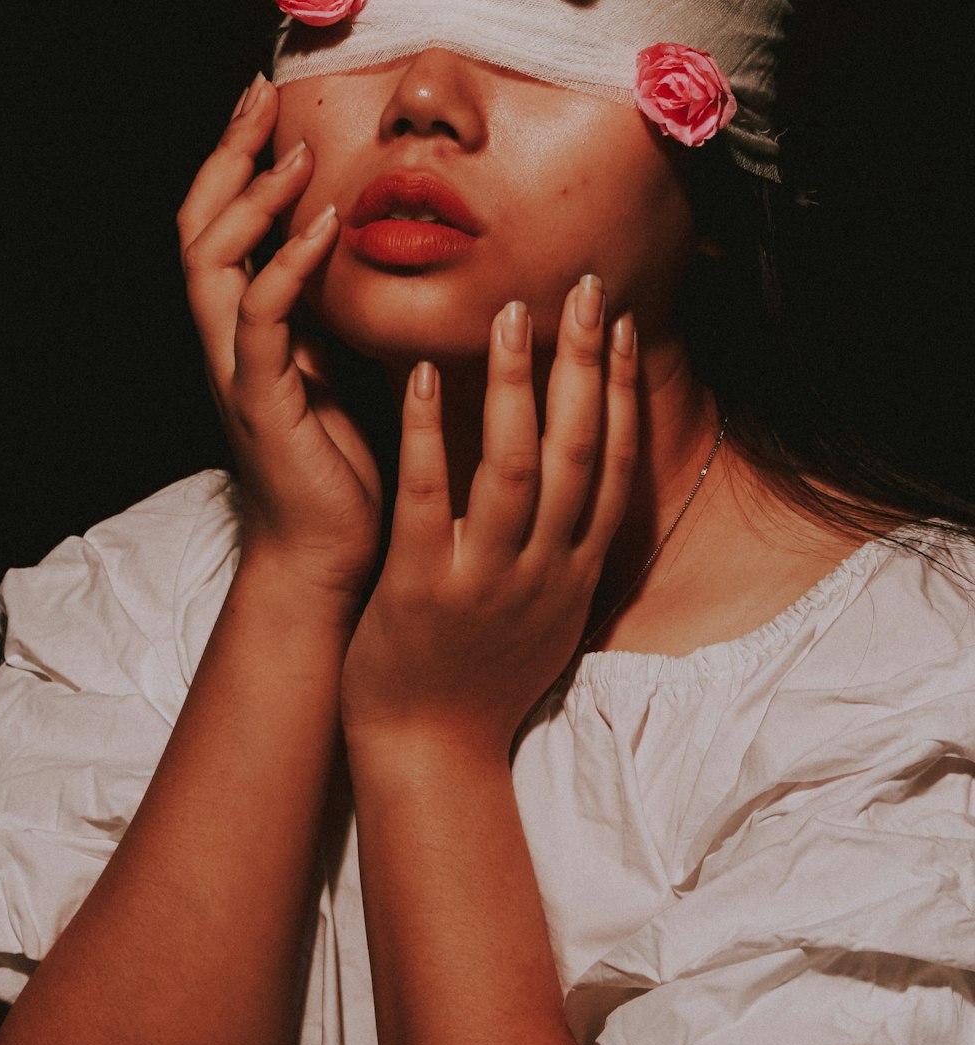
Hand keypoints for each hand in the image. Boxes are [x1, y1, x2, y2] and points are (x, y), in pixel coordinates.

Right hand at [176, 74, 381, 606]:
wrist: (331, 559)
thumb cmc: (342, 468)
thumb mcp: (338, 370)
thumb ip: (333, 313)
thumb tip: (369, 249)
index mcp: (245, 328)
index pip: (221, 224)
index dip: (236, 161)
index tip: (269, 103)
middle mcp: (226, 339)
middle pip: (197, 224)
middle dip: (227, 155)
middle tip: (261, 97)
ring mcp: (236, 368)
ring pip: (209, 261)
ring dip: (251, 199)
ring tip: (295, 153)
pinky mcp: (261, 400)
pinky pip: (262, 317)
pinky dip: (288, 264)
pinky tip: (324, 227)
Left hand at [341, 278, 637, 756]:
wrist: (431, 755)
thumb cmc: (484, 676)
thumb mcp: (552, 614)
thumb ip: (572, 545)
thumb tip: (593, 478)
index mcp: (578, 570)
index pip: (616, 464)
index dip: (622, 390)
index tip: (620, 326)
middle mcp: (546, 569)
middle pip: (579, 450)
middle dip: (584, 364)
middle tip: (584, 289)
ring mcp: (487, 579)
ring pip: (514, 466)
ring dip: (515, 384)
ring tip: (509, 314)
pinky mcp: (424, 587)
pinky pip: (430, 498)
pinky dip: (430, 434)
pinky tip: (421, 377)